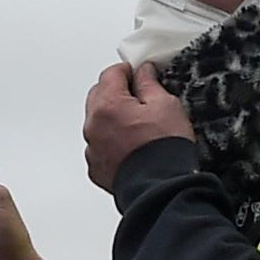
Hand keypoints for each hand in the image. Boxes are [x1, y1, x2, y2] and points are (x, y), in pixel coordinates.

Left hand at [83, 62, 191, 184]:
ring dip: (113, 119)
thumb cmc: (164, 149)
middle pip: (99, 95)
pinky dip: (112, 143)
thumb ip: (149, 83)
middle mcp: (94, 126)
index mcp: (108, 105)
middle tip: (141, 99)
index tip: (140, 74)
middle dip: (117, 92)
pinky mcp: (97, 168)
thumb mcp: (166, 105)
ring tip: (140, 128)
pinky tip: (133, 147)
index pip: (111, 73)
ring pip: (98, 122)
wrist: (162, 188)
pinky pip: (100, 146)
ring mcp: (93, 149)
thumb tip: (143, 72)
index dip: (129, 71)